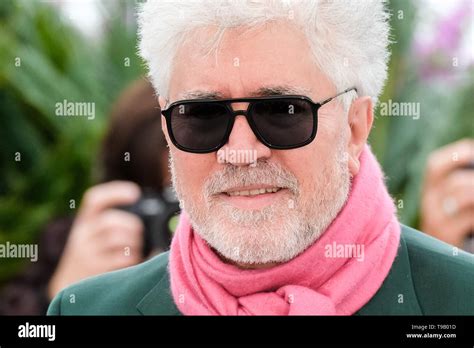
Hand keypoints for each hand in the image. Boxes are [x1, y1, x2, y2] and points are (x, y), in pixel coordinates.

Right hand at [48, 181, 143, 298]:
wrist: (68, 290)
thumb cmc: (92, 258)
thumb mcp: (94, 237)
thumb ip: (113, 226)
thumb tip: (149, 222)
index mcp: (85, 221)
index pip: (95, 200)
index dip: (115, 192)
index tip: (135, 193)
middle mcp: (82, 234)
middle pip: (110, 220)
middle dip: (131, 224)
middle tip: (138, 232)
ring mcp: (86, 252)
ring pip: (117, 238)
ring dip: (134, 242)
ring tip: (135, 248)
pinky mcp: (94, 268)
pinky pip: (121, 258)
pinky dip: (133, 257)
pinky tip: (132, 261)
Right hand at [421, 139, 473, 246]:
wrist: (441, 269)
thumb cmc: (455, 232)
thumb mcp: (450, 208)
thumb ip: (459, 190)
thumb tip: (472, 164)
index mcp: (429, 193)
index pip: (434, 166)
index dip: (455, 156)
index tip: (472, 152)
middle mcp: (428, 204)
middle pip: (456, 181)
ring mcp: (435, 219)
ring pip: (462, 194)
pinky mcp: (445, 233)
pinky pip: (469, 216)